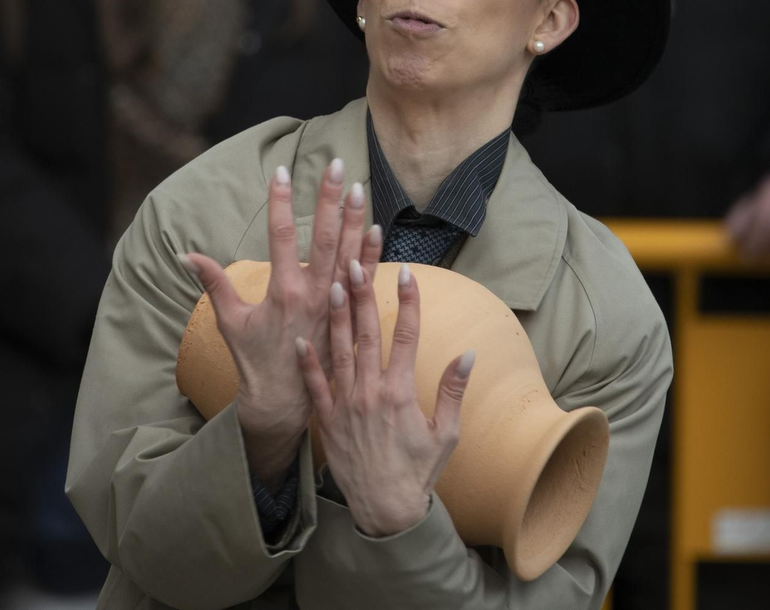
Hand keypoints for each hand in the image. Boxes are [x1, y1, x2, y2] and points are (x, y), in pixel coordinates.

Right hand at [183, 160, 382, 487]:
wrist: (282, 401)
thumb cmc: (253, 359)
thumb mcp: (230, 320)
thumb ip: (213, 283)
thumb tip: (185, 255)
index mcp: (281, 291)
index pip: (280, 235)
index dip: (279, 201)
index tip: (280, 170)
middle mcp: (311, 294)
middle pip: (323, 238)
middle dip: (330, 200)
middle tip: (338, 166)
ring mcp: (333, 305)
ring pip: (348, 255)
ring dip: (355, 221)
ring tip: (360, 188)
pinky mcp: (346, 315)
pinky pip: (363, 280)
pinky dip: (371, 255)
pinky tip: (377, 229)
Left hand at [298, 261, 472, 537]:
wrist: (384, 508)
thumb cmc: (419, 471)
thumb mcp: (446, 433)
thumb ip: (453, 391)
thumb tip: (468, 354)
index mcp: (400, 392)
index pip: (405, 336)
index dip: (408, 301)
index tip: (407, 272)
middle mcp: (370, 392)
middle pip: (367, 333)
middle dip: (363, 294)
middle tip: (357, 261)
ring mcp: (345, 404)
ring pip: (340, 350)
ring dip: (336, 316)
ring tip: (331, 282)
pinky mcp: (327, 419)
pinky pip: (315, 385)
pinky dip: (307, 361)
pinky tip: (300, 338)